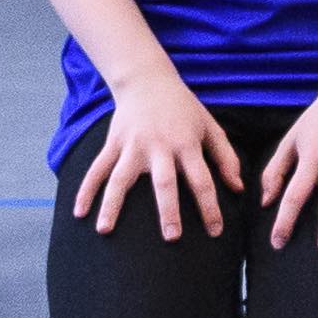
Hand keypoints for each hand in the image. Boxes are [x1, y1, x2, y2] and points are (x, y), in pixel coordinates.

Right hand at [74, 79, 243, 239]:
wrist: (148, 80)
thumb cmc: (183, 109)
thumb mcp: (210, 127)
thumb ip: (226, 157)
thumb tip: (239, 189)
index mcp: (186, 144)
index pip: (202, 180)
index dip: (210, 206)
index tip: (215, 232)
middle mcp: (159, 146)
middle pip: (164, 182)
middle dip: (168, 210)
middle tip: (171, 237)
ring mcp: (132, 145)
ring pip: (121, 178)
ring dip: (112, 204)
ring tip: (104, 231)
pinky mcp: (113, 143)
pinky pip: (97, 169)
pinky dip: (86, 190)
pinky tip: (78, 212)